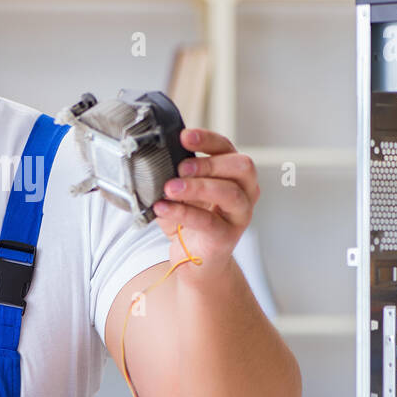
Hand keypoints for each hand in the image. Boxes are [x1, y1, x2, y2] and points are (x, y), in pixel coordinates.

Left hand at [150, 128, 258, 282]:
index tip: (184, 137)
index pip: (227, 148)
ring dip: (197, 187)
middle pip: (241, 167)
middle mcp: (245, 191)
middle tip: (181, 167)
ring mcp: (240, 215)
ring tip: (170, 188)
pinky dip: (183, 212)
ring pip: (230, 193)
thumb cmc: (190, 220)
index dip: (207, 139)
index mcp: (232, 173)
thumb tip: (152, 160)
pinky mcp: (227, 236)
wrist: (195, 259)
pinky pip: (209, 221)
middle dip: (209, 163)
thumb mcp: (181, 192)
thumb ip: (174, 175)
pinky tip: (163, 208)